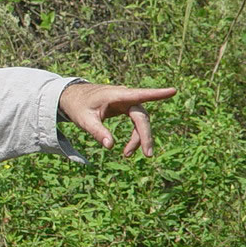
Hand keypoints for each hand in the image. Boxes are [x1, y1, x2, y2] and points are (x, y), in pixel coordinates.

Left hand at [58, 82, 176, 157]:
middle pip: (141, 116)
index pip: (139, 95)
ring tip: (127, 155)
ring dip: (138, 138)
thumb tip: (110, 146)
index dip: (157, 94)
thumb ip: (97, 132)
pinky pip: (136, 121)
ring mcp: (126, 102)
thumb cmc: (78, 106)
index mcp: (116, 95)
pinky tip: (129, 148)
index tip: (173, 91)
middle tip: (147, 155)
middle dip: (145, 135)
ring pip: (140, 120)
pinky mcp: (125, 107)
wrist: (72, 97)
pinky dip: (135, 135)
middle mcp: (125, 96)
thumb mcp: (84, 120)